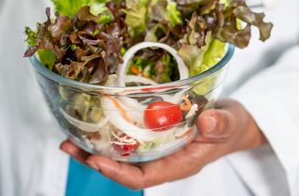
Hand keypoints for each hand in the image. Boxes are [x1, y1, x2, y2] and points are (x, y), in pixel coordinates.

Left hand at [60, 99, 266, 189]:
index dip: (117, 173)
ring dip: (93, 147)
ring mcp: (156, 148)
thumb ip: (220, 125)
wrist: (232, 121)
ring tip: (68, 138)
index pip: (143, 177)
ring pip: (120, 155)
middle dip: (93, 160)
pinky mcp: (152, 134)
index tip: (95, 161)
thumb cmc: (231, 125)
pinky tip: (91, 123)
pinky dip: (107, 133)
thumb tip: (206, 123)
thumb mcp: (230, 122)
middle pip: (123, 168)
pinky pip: (126, 139)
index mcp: (179, 164)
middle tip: (67, 145)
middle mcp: (162, 159)